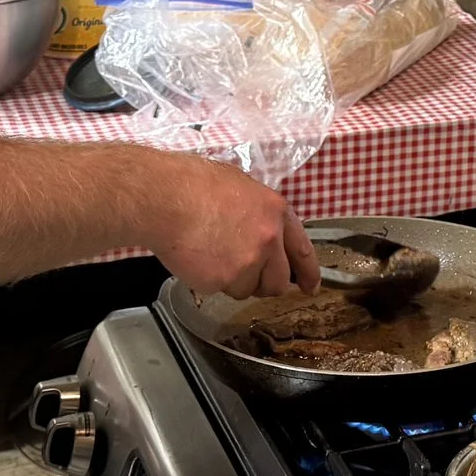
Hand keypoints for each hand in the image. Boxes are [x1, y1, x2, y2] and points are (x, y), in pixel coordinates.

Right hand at [144, 152, 319, 299]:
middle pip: (278, 281)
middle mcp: (268, 239)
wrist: (165, 197)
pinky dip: (209, 281)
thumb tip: (260, 228)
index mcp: (276, 212)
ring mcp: (247, 262)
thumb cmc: (192, 184)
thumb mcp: (239, 186)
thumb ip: (259, 213)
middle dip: (264, 284)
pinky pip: (221, 290)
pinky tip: (198, 259)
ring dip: (233, 281)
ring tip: (211, 254)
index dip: (309, 273)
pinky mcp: (223, 279)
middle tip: (244, 275)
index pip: (302, 250)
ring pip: (247, 289)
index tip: (311, 287)